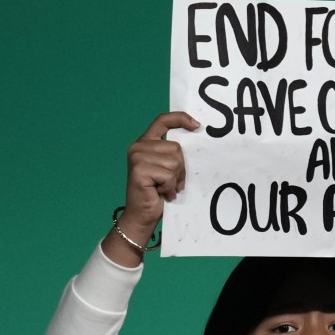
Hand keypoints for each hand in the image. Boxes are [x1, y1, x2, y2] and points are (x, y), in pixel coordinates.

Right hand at [102, 111, 199, 265]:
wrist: (142, 215)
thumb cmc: (158, 193)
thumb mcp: (167, 169)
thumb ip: (173, 154)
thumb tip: (195, 140)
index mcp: (145, 142)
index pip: (163, 120)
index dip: (180, 118)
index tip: (196, 125)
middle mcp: (139, 146)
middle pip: (176, 148)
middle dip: (180, 168)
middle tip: (170, 182)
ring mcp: (137, 156)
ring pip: (174, 161)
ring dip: (174, 179)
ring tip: (165, 188)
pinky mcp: (139, 169)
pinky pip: (168, 175)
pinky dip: (169, 187)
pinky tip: (161, 193)